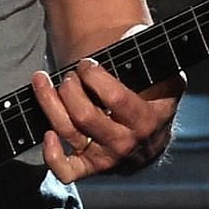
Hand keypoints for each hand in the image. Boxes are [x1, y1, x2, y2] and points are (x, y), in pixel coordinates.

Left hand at [31, 56, 180, 183]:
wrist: (154, 132)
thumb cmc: (155, 94)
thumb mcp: (165, 75)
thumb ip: (150, 58)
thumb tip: (129, 38)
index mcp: (149, 119)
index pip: (114, 97)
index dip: (93, 75)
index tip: (87, 64)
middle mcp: (128, 143)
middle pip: (85, 115)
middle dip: (71, 87)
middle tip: (71, 75)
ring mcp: (108, 158)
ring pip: (70, 132)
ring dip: (50, 102)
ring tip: (44, 80)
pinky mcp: (91, 169)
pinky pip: (66, 171)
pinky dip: (52, 155)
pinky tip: (48, 132)